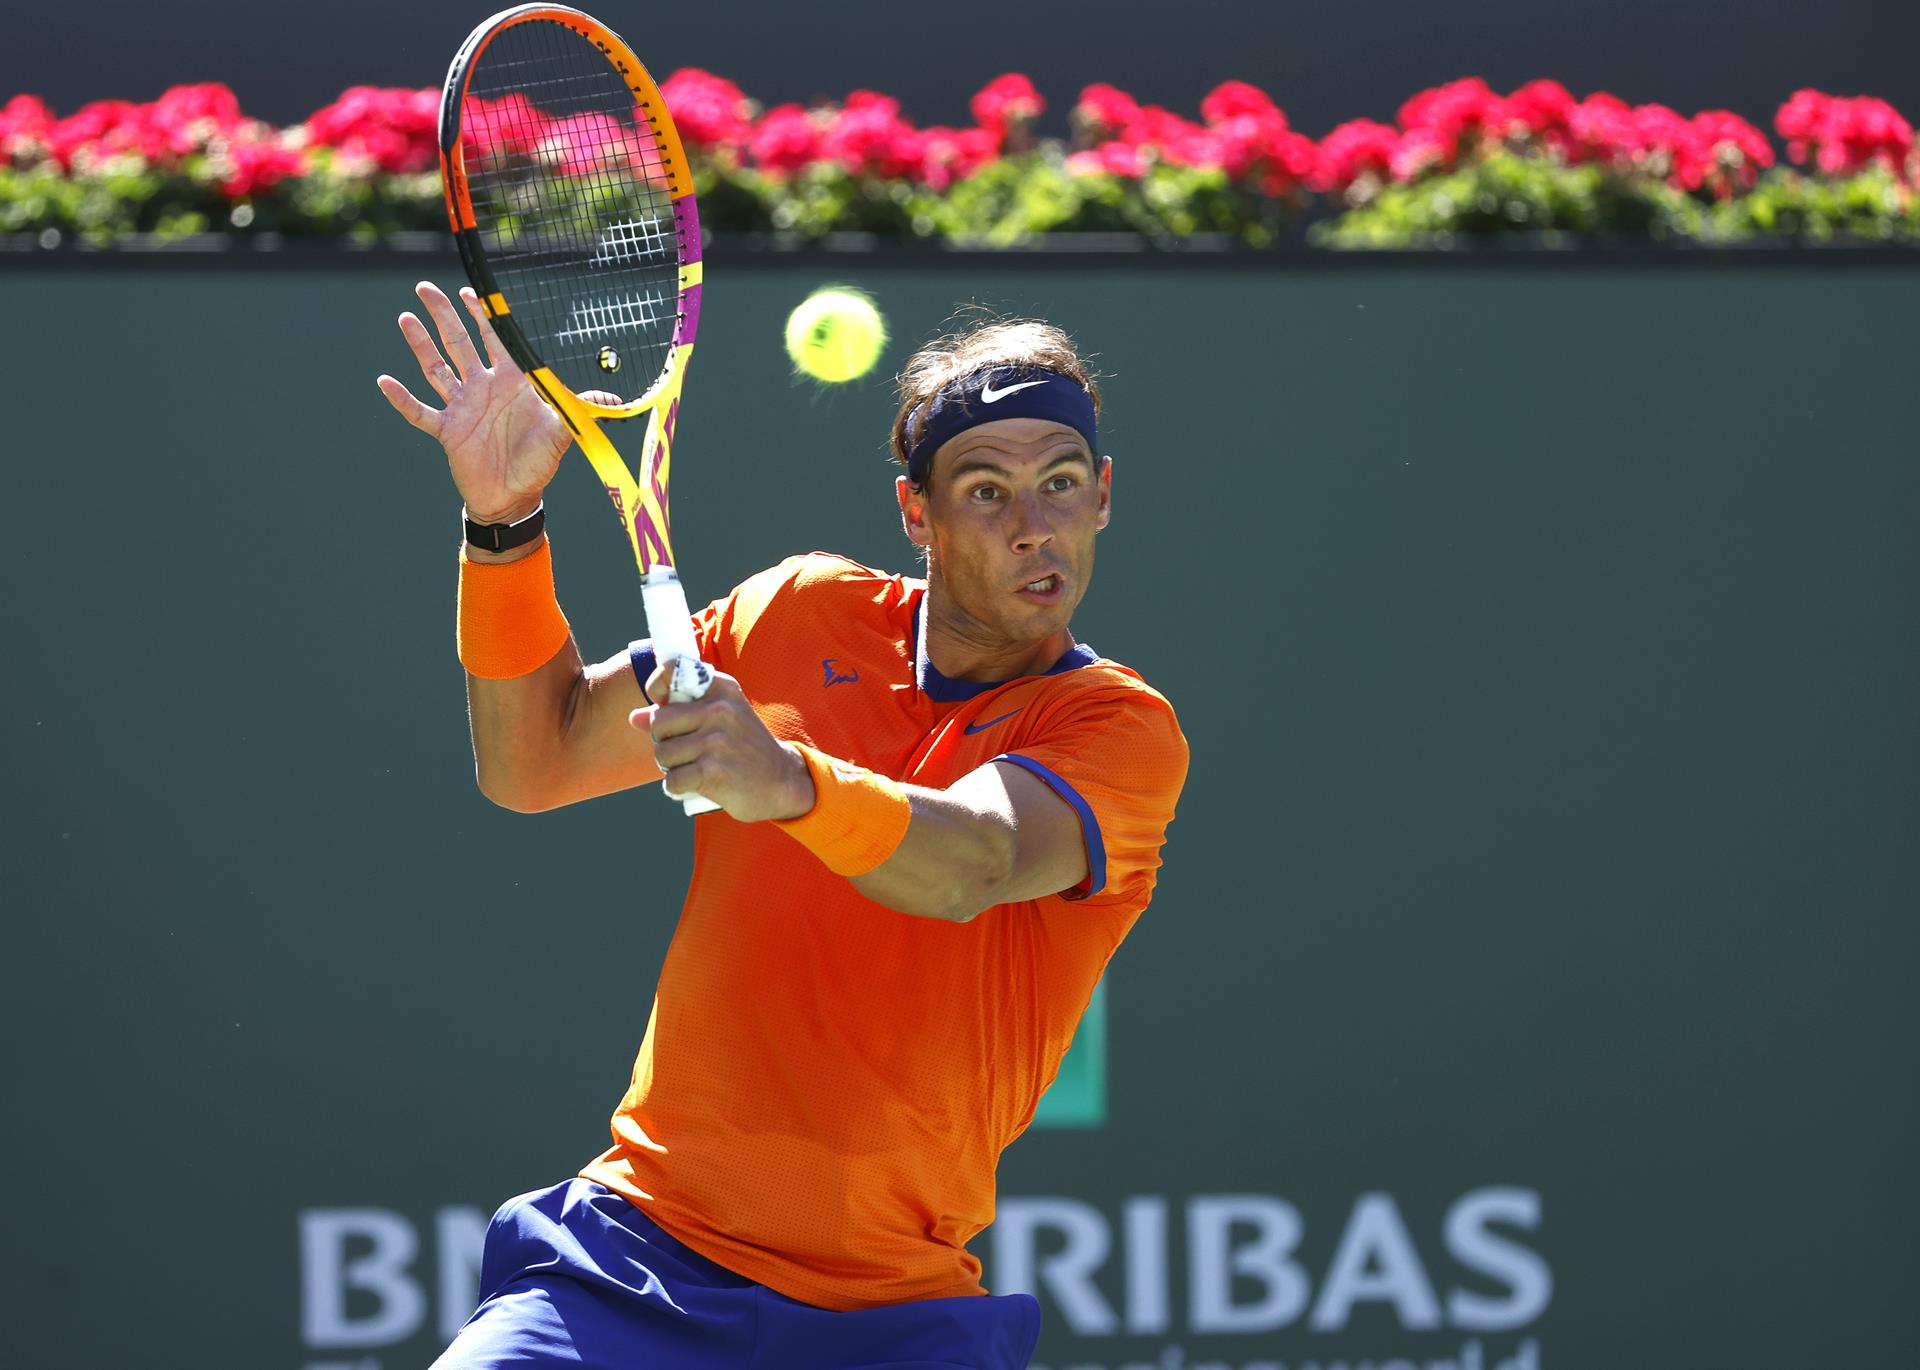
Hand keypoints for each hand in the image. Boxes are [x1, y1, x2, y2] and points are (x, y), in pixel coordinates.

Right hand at [376, 281, 620, 524]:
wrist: (515, 498)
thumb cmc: (539, 461)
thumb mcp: (563, 432)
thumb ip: (581, 410)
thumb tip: (615, 402)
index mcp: (509, 382)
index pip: (495, 339)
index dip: (482, 315)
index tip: (469, 291)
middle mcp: (483, 388)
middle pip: (459, 343)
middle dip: (444, 315)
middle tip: (425, 288)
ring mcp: (462, 407)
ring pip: (436, 368)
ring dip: (420, 345)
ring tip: (405, 318)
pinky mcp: (447, 431)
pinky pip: (420, 412)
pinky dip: (402, 399)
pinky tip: (384, 381)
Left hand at [633, 662, 814, 822]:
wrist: (782, 780)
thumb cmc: (743, 748)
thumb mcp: (720, 719)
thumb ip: (677, 714)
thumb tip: (635, 718)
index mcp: (721, 688)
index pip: (670, 672)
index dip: (656, 688)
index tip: (662, 704)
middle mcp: (720, 709)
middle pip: (659, 722)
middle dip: (663, 741)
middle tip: (683, 751)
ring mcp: (717, 741)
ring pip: (663, 754)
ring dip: (670, 767)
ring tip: (693, 768)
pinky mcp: (714, 771)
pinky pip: (672, 780)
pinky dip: (677, 788)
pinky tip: (694, 785)